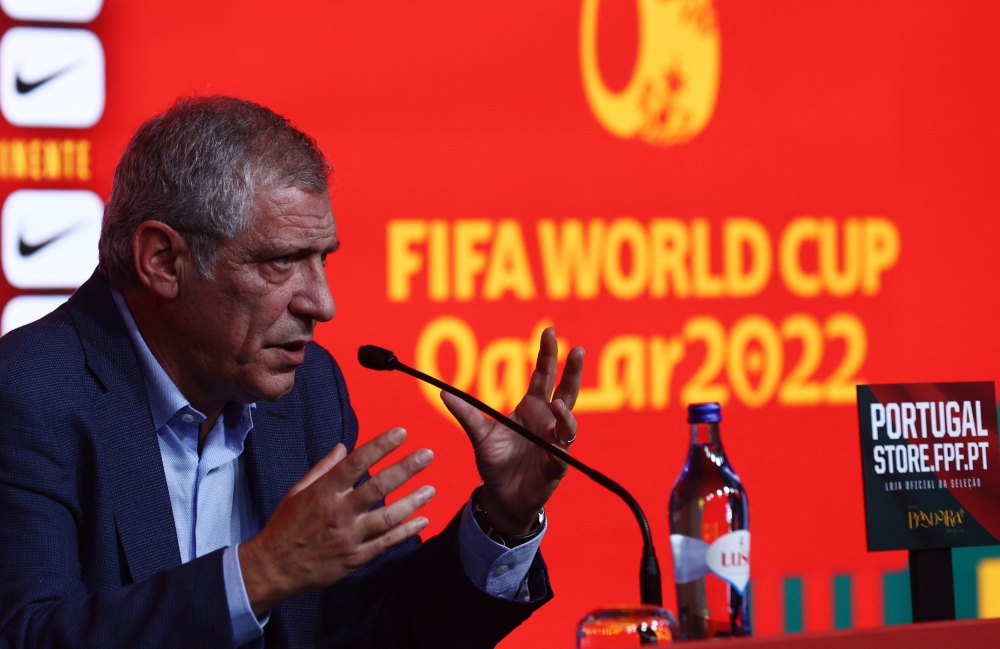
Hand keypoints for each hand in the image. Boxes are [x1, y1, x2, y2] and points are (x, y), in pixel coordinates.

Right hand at [239, 428, 433, 614]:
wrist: (273, 568)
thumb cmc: (285, 526)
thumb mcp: (297, 491)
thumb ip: (323, 468)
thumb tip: (343, 447)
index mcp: (324, 492)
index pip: (357, 463)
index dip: (380, 446)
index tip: (400, 433)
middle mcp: (339, 512)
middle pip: (379, 487)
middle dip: (406, 469)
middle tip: (427, 455)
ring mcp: (349, 537)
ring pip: (388, 517)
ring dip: (413, 501)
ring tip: (431, 489)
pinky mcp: (355, 558)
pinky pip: (386, 542)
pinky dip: (406, 531)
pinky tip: (422, 520)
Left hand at [442, 327, 583, 535]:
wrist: (501, 497)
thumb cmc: (495, 464)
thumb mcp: (479, 435)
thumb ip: (466, 414)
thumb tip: (443, 393)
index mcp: (531, 408)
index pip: (543, 376)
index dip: (546, 355)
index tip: (547, 331)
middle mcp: (547, 421)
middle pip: (565, 391)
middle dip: (572, 372)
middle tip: (576, 350)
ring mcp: (554, 442)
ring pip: (568, 421)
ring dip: (566, 411)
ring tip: (557, 402)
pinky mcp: (556, 465)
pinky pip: (562, 451)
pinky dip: (561, 442)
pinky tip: (556, 437)